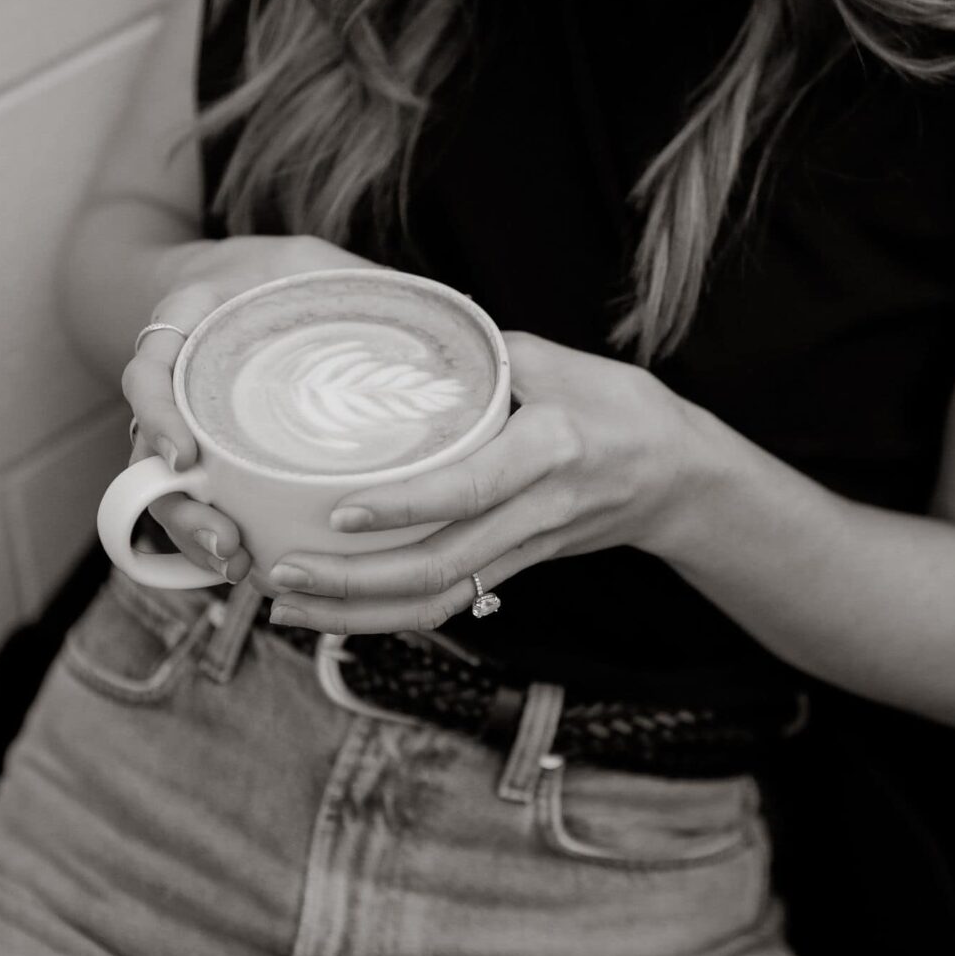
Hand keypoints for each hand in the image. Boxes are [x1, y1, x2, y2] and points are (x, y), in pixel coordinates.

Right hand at [120, 234, 376, 582]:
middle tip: (227, 541)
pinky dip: (210, 536)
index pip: (150, 373)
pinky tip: (247, 564)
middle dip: (180, 509)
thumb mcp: (315, 264)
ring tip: (237, 565)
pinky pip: (191, 500)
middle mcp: (172, 382)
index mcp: (186, 326)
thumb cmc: (278, 272)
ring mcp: (182, 425)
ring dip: (194, 535)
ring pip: (162, 489)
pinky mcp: (202, 456)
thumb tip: (449, 314)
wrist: (237, 278)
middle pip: (146, 456)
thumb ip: (361, 285)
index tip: (184, 460)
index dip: (159, 418)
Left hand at [261, 332, 713, 632]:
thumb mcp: (558, 361)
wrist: (675, 474)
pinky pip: (443, 604)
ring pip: (434, 600)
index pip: (471, 487)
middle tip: (280, 572)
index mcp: (549, 450)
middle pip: (438, 566)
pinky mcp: (512, 571)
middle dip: (352, 580)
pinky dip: (380, 616)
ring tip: (284, 604)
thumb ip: (483, 355)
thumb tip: (393, 339)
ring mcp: (522, 551)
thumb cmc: (613, 405)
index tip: (341, 510)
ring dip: (355, 613)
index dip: (405, 506)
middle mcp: (534, 513)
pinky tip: (327, 613)